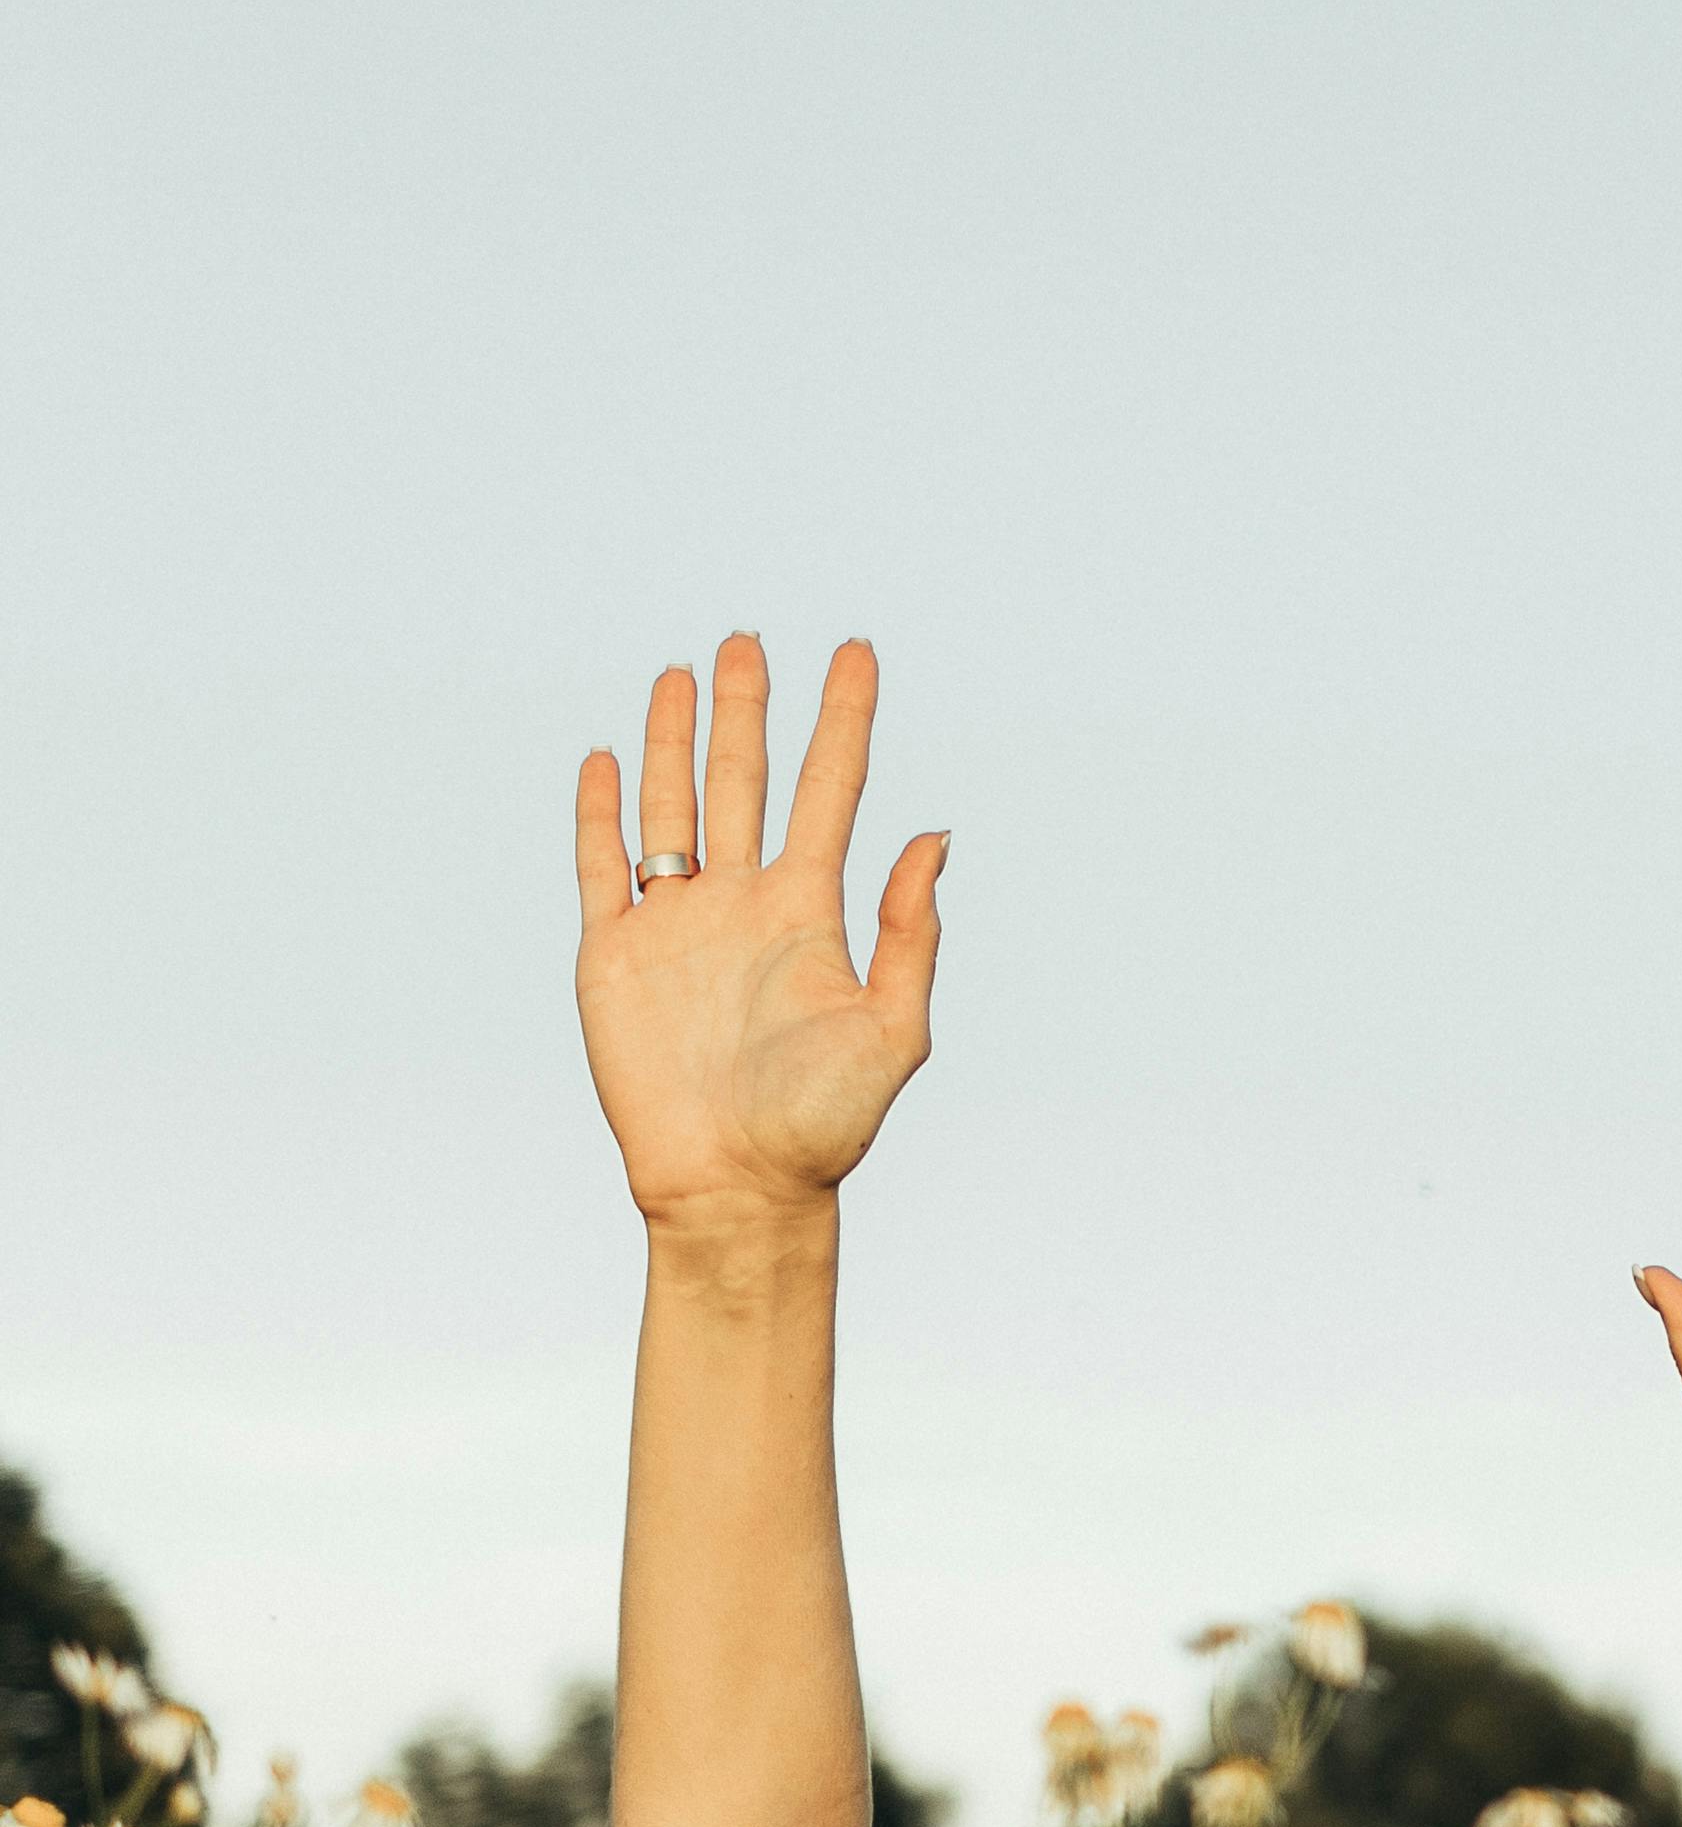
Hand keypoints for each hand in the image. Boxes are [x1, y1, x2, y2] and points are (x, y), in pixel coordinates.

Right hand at [575, 638, 944, 1231]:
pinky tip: (605, 760)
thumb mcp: (894, 1028)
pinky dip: (601, 814)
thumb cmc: (824, 1125)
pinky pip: (604, 868)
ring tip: (681, 673)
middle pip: (744, 780)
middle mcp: (742, 904)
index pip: (829, 789)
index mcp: (809, 912)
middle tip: (748, 639)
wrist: (736, 1188)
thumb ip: (910, 932)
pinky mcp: (613, 956)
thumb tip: (934, 837)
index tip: (856, 650)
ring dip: (675, 741)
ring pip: (673, 806)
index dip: (844, 717)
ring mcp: (676, 925)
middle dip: (747, 710)